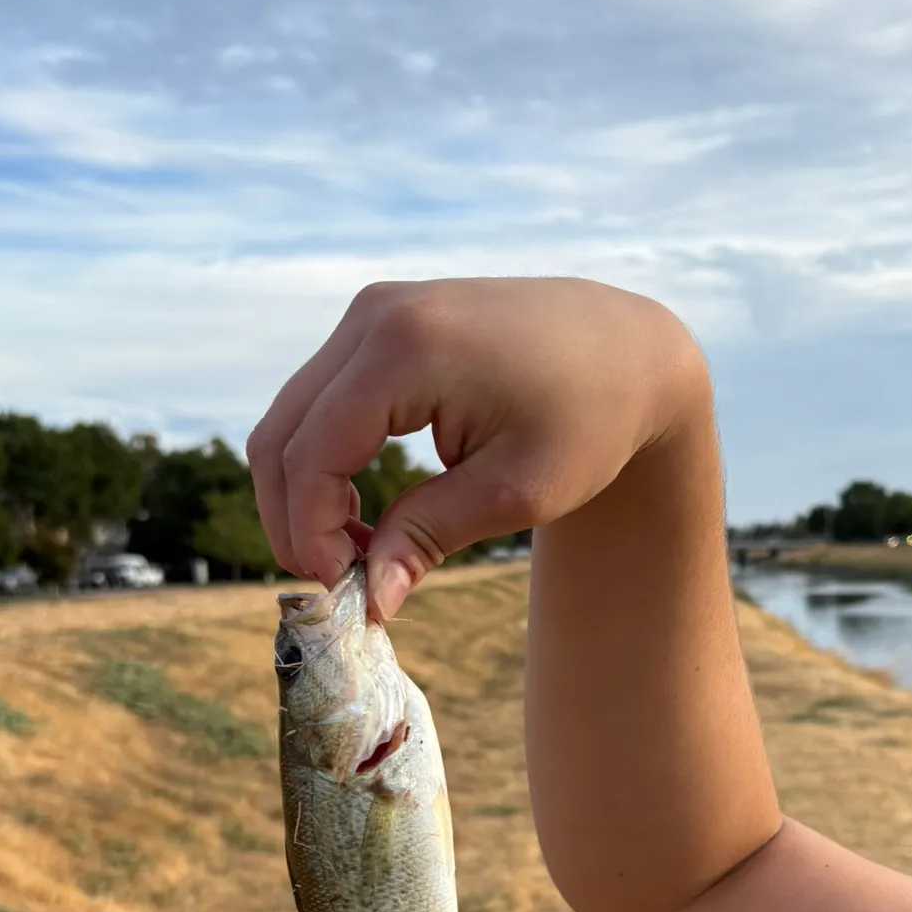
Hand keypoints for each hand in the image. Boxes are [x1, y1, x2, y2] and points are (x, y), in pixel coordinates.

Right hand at [247, 277, 704, 618]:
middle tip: (337, 584)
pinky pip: (320, 400)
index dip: (311, 532)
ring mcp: (374, 311)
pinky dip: (323, 461)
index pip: (314, 454)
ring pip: (291, 418)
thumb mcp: (516, 491)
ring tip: (357, 555)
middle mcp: (376, 316)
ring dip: (304, 494)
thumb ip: (429, 537)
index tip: (343, 591)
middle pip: (281, 433)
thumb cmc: (589, 422)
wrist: (630, 352)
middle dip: (294, 518)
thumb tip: (370, 600)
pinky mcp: (380, 323)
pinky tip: (365, 515)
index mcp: (408, 349)